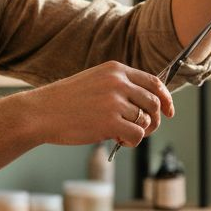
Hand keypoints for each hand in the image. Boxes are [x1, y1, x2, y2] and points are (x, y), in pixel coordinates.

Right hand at [23, 61, 174, 147]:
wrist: (40, 112)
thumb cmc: (65, 102)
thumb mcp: (94, 82)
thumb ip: (119, 88)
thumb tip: (146, 106)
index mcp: (115, 69)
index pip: (153, 82)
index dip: (165, 98)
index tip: (169, 111)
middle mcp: (118, 82)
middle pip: (154, 102)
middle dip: (154, 119)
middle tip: (144, 129)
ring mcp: (114, 102)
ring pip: (147, 121)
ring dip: (140, 132)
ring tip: (123, 135)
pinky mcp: (110, 122)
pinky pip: (137, 135)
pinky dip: (132, 141)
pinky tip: (118, 141)